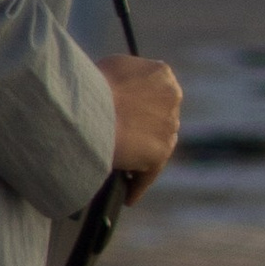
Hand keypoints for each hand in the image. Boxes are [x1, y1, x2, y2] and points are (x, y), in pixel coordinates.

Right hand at [99, 51, 181, 192]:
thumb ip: (126, 81)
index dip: (143, 108)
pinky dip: (137, 185)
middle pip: (160, 121)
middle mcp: (172, 99)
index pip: (156, 95)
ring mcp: (168, 128)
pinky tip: (128, 196)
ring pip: (156, 147)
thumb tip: (119, 96)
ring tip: (126, 173)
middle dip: (145, 132)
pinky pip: (148, 174)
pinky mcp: (159, 154)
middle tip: (127, 145)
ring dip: (142, 159)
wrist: (92, 108)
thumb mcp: (114, 69)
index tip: (132, 117)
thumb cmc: (93, 86)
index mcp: (163, 74)